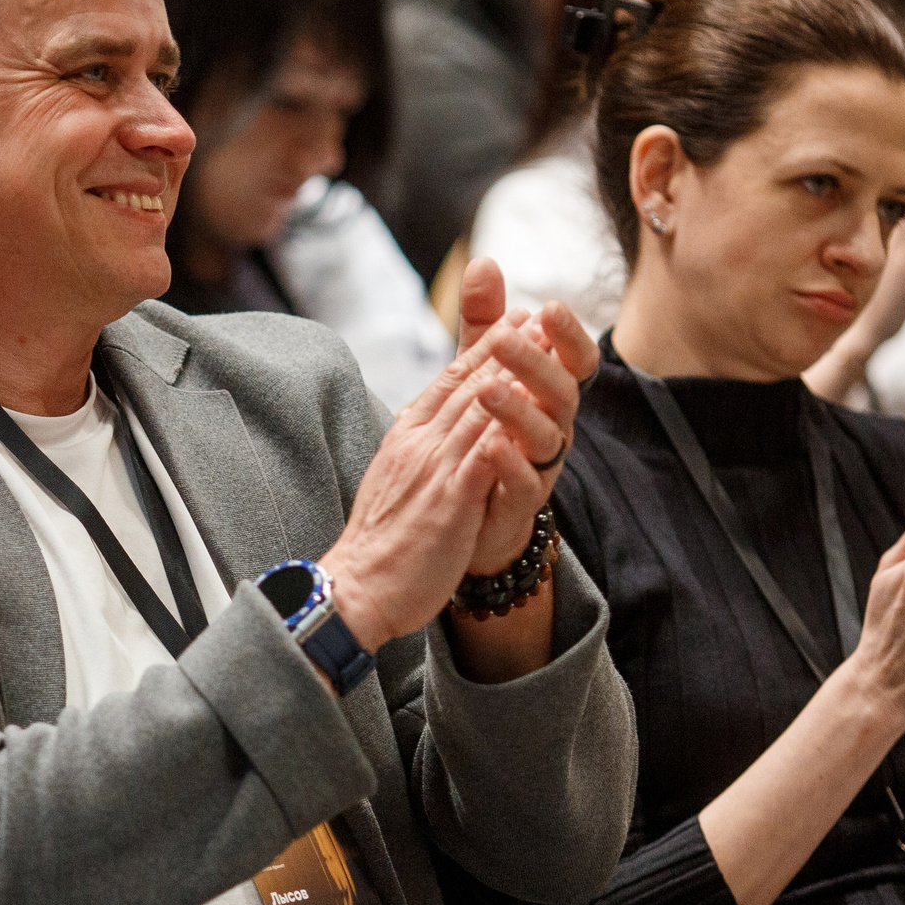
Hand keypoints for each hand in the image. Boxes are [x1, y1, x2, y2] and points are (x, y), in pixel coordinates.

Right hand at [320, 260, 591, 647]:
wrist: (359, 586)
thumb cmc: (380, 542)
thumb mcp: (396, 480)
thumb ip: (418, 450)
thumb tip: (433, 429)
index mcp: (404, 437)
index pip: (447, 382)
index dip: (481, 350)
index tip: (510, 322)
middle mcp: (418, 444)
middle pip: (468, 385)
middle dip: (505, 348)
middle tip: (538, 318)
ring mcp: (435, 469)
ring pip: (479, 410)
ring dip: (515, 375)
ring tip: (546, 348)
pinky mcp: (452, 500)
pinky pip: (486, 455)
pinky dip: (510, 425)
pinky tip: (536, 406)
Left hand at [449, 256, 596, 567]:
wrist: (476, 512)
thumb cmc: (486, 431)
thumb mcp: (480, 372)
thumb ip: (483, 324)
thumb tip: (484, 262)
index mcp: (549, 393)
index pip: (573, 359)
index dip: (568, 334)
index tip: (550, 306)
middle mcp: (554, 427)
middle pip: (561, 392)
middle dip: (536, 363)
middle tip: (506, 338)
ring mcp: (541, 466)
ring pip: (546, 437)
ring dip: (519, 411)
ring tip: (488, 391)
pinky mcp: (520, 503)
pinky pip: (524, 483)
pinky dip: (509, 464)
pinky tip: (489, 445)